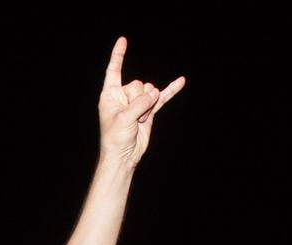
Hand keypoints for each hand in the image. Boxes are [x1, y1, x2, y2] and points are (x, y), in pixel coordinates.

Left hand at [97, 37, 185, 167]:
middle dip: (139, 101)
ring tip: (138, 122)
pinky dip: (171, 90)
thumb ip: (139, 104)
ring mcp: (137, 102)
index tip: (123, 40)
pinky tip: (181, 81)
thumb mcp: (123, 119)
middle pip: (139, 84)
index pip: (114, 70)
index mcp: (110, 95)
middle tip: (131, 118)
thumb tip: (155, 93)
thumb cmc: (115, 138)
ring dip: (148, 108)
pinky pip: (162, 97)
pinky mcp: (148, 110)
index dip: (118, 56)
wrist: (124, 156)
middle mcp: (123, 96)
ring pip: (150, 92)